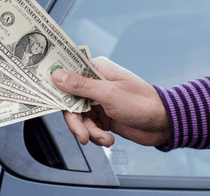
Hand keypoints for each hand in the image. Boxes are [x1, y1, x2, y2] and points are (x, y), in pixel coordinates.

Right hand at [51, 56, 168, 146]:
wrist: (164, 124)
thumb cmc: (142, 102)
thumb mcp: (109, 94)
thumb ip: (81, 85)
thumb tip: (56, 75)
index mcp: (96, 70)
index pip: (67, 74)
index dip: (55, 84)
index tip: (45, 95)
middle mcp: (95, 84)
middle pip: (69, 101)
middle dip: (75, 121)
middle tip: (82, 134)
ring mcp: (98, 101)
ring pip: (78, 117)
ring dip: (88, 131)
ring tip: (102, 139)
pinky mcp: (103, 117)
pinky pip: (88, 127)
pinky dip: (96, 136)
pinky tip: (108, 139)